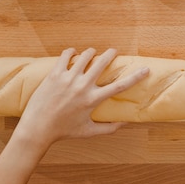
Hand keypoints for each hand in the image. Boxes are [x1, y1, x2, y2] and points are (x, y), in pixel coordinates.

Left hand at [16, 47, 149, 147]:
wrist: (38, 127)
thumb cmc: (64, 131)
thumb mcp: (89, 132)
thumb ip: (109, 129)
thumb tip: (125, 123)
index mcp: (93, 100)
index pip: (119, 86)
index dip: (135, 77)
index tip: (146, 69)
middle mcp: (82, 87)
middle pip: (102, 63)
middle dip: (110, 54)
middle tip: (113, 51)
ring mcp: (68, 79)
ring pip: (85, 56)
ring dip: (91, 52)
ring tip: (92, 53)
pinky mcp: (55, 74)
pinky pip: (66, 56)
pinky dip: (72, 52)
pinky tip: (73, 54)